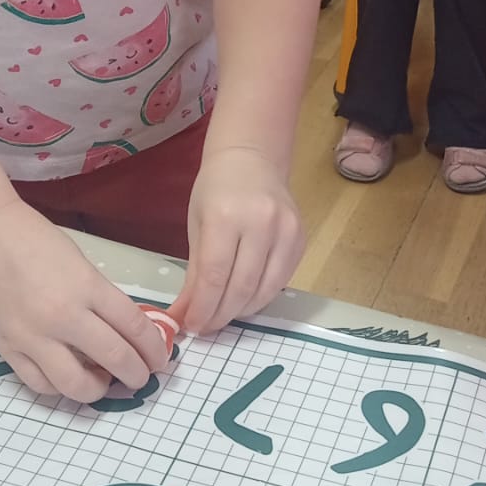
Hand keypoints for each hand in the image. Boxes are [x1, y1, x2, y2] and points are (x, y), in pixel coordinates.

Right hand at [0, 200, 168, 402]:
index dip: (154, 349)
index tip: (160, 358)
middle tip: (141, 376)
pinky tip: (67, 377)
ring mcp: (32, 336)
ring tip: (103, 380)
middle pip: (115, 359)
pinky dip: (60, 387)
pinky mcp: (6, 347)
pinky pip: (40, 384)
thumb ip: (99, 296)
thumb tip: (122, 330)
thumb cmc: (31, 236)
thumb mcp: (78, 261)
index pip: (135, 328)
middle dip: (137, 374)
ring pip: (77, 385)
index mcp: (87, 286)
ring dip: (99, 389)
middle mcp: (63, 315)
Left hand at [171, 144, 304, 335]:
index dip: (203, 308)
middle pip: (241, 287)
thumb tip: (183, 315)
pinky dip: (261, 297)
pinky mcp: (301, 239)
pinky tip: (244, 299)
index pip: (215, 275)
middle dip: (221, 314)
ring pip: (265, 290)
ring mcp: (286, 231)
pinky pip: (281, 281)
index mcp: (226, 215)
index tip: (192, 326)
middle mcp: (260, 223)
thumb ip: (194, 272)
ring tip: (223, 315)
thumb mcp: (197, 225)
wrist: (252, 159)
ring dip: (241, 311)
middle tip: (206, 327)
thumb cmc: (216, 189)